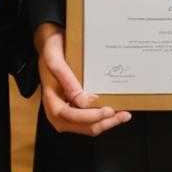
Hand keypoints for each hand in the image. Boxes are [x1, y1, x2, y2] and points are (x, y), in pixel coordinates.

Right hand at [34, 22, 129, 136]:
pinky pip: (87, 121)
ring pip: (87, 127)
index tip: (108, 110)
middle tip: (123, 115)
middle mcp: (56, 112)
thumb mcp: (56, 60)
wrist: (49, 45)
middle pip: (82, 126)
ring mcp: (65, 113)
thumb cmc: (52, 50)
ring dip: (105, 123)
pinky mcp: (72, 109)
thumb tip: (86, 102)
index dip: (91, 116)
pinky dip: (101, 119)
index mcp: (51, 101)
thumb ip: (68, 81)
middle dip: (104, 123)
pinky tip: (113, 113)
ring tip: (123, 116)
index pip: (71, 116)